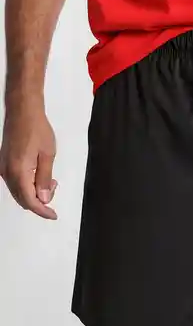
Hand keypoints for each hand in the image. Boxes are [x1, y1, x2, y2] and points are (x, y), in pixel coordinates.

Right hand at [0, 102, 57, 219]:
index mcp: (19, 171)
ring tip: (50, 180)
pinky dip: (27, 185)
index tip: (53, 215)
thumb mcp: (47, 155)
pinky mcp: (4, 163)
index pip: (30, 201)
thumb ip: (44, 178)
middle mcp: (7, 172)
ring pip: (18, 192)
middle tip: (54, 188)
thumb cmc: (37, 129)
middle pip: (22, 199)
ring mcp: (3, 168)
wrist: (22, 111)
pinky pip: (15, 183)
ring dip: (34, 193)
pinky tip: (39, 176)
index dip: (42, 211)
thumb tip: (44, 198)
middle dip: (40, 201)